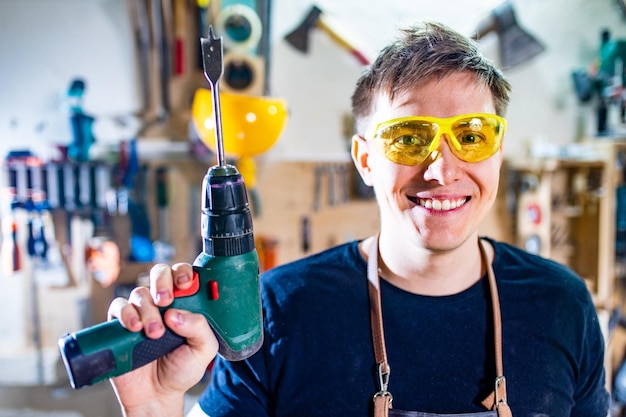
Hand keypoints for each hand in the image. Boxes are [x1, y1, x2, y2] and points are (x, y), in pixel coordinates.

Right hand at [107, 263, 218, 416]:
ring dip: (147, 310)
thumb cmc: (181, 369)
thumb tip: (175, 314)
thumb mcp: (202, 350)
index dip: (184, 272)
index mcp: (185, 304)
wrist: (156, 395)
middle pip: (159, 273)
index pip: (184, 276)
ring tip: (154, 333)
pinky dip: (126, 313)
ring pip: (140, 292)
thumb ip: (199, 328)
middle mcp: (162, 304)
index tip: (185, 283)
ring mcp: (141, 312)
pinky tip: (135, 328)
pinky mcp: (120, 324)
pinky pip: (118, 306)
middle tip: (165, 300)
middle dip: (162, 281)